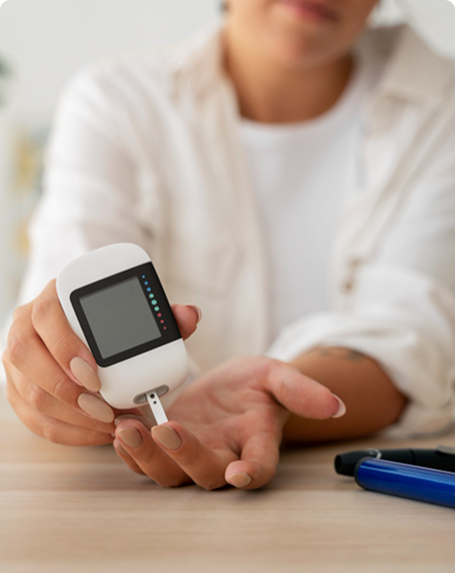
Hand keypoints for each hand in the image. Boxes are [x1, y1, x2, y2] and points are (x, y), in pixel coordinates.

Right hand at [2, 279, 200, 445]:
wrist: (84, 333)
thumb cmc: (111, 324)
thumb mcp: (136, 314)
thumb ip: (163, 316)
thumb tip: (190, 316)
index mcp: (53, 299)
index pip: (46, 315)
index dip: (66, 345)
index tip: (95, 372)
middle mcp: (26, 327)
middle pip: (27, 356)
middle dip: (67, 388)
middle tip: (104, 407)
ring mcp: (17, 360)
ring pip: (29, 392)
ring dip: (70, 414)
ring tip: (107, 422)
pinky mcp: (18, 389)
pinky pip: (33, 418)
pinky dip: (67, 430)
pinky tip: (96, 432)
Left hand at [113, 355, 344, 489]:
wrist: (231, 387)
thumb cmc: (257, 385)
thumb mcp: (278, 376)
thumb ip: (301, 390)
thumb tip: (335, 404)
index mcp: (256, 442)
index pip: (260, 466)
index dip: (252, 472)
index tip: (241, 472)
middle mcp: (224, 456)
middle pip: (206, 473)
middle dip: (186, 456)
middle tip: (167, 429)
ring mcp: (192, 453)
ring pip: (170, 473)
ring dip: (147, 455)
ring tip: (129, 428)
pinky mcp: (167, 445)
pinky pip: (145, 459)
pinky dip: (130, 449)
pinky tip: (119, 426)